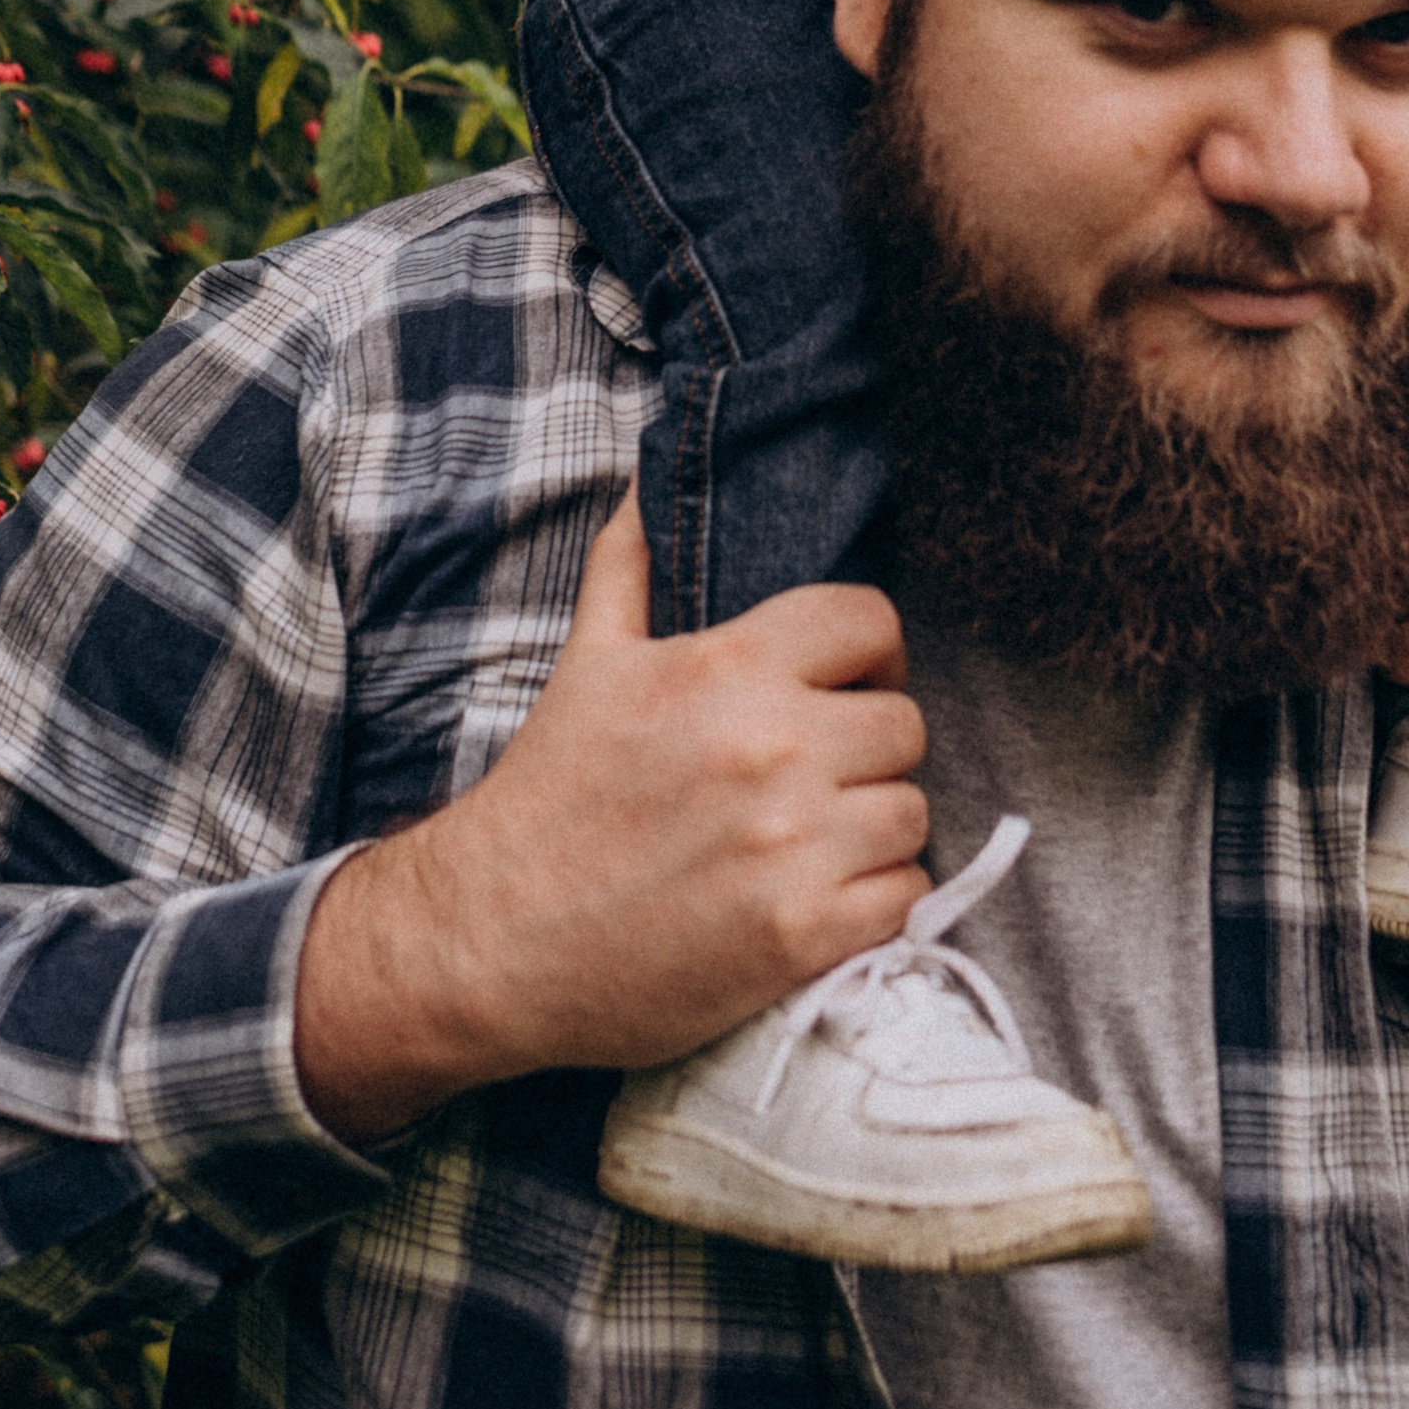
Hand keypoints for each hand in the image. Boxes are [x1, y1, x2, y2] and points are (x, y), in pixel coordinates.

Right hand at [292, 492, 930, 1142]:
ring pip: (912, 812)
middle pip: (905, 723)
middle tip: (821, 773)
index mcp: (727, 667)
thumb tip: (648, 471)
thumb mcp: (590, 659)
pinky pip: (906, 896)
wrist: (496, 938)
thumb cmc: (551, 793)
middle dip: (868, 747)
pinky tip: (821, 898)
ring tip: (819, 838)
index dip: (868, 652)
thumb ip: (630, 559)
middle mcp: (772, 748)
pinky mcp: (803, 936)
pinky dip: (876, 900)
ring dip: (874, 827)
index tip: (844, 685)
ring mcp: (793, 846)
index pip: (871, 621)